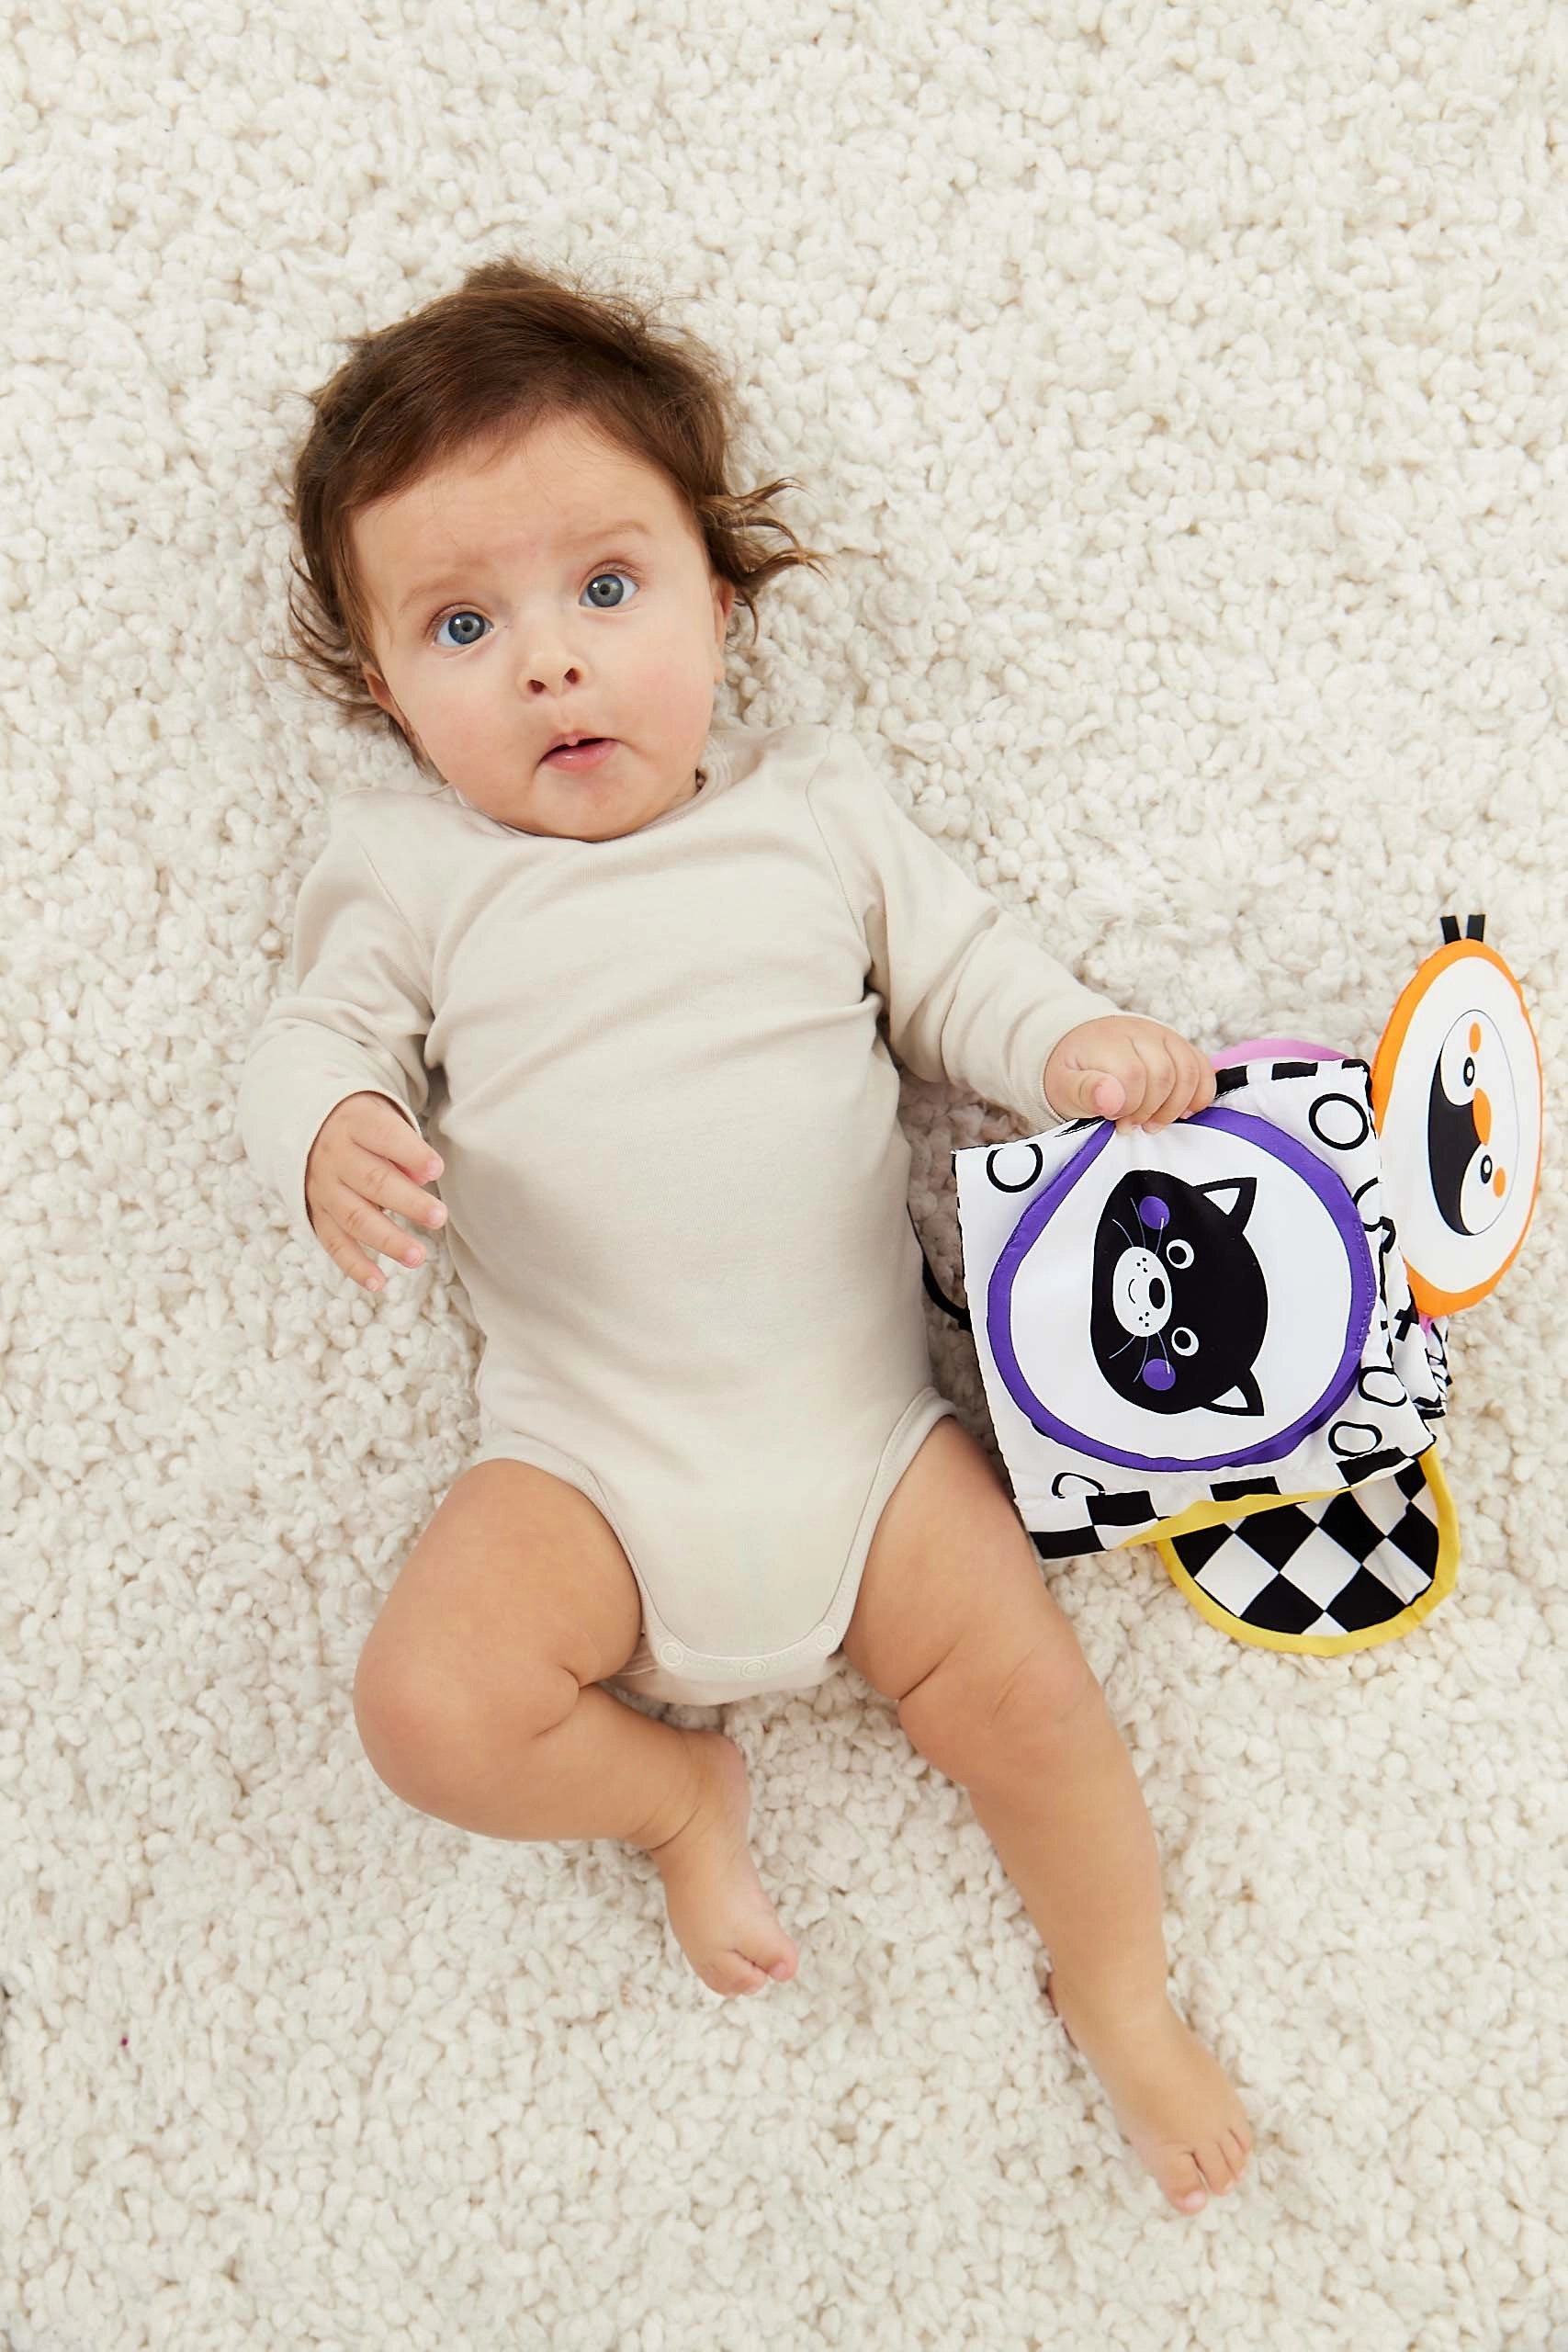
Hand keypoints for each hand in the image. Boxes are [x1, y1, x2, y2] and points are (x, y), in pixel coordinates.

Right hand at [304, 1092, 446, 1292]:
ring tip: (418, 1257)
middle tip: (439, 1217)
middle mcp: (334, 1156)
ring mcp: (322, 1188)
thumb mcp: (381, 1119)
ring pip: (355, 1217)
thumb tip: (422, 1178)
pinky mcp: (316, 1213)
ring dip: (388, 1240)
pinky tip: (378, 1283)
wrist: (306, 1128)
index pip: (384, 1137)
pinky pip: (333, 1242)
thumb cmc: (362, 1127)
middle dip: (408, 1202)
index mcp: (355, 1124)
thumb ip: (403, 1146)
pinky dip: (354, 1266)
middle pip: (373, 1181)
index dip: (411, 1154)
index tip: (437, 1169)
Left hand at [1044, 1017, 1215, 1133]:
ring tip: (1152, 1122)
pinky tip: (1184, 1111)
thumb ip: (1083, 1092)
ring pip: (1188, 1071)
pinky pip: (1202, 1067)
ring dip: (1175, 1106)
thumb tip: (1111, 1099)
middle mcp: (1139, 1031)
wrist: (1080, 1048)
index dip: (1129, 1106)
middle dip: (1150, 1109)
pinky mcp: (1178, 1045)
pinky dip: (1200, 1093)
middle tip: (1131, 1124)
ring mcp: (1162, 1035)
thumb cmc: (1073, 1073)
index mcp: (1107, 1041)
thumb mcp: (1062, 1086)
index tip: (1115, 1120)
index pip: (1133, 1075)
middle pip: (1164, 1074)